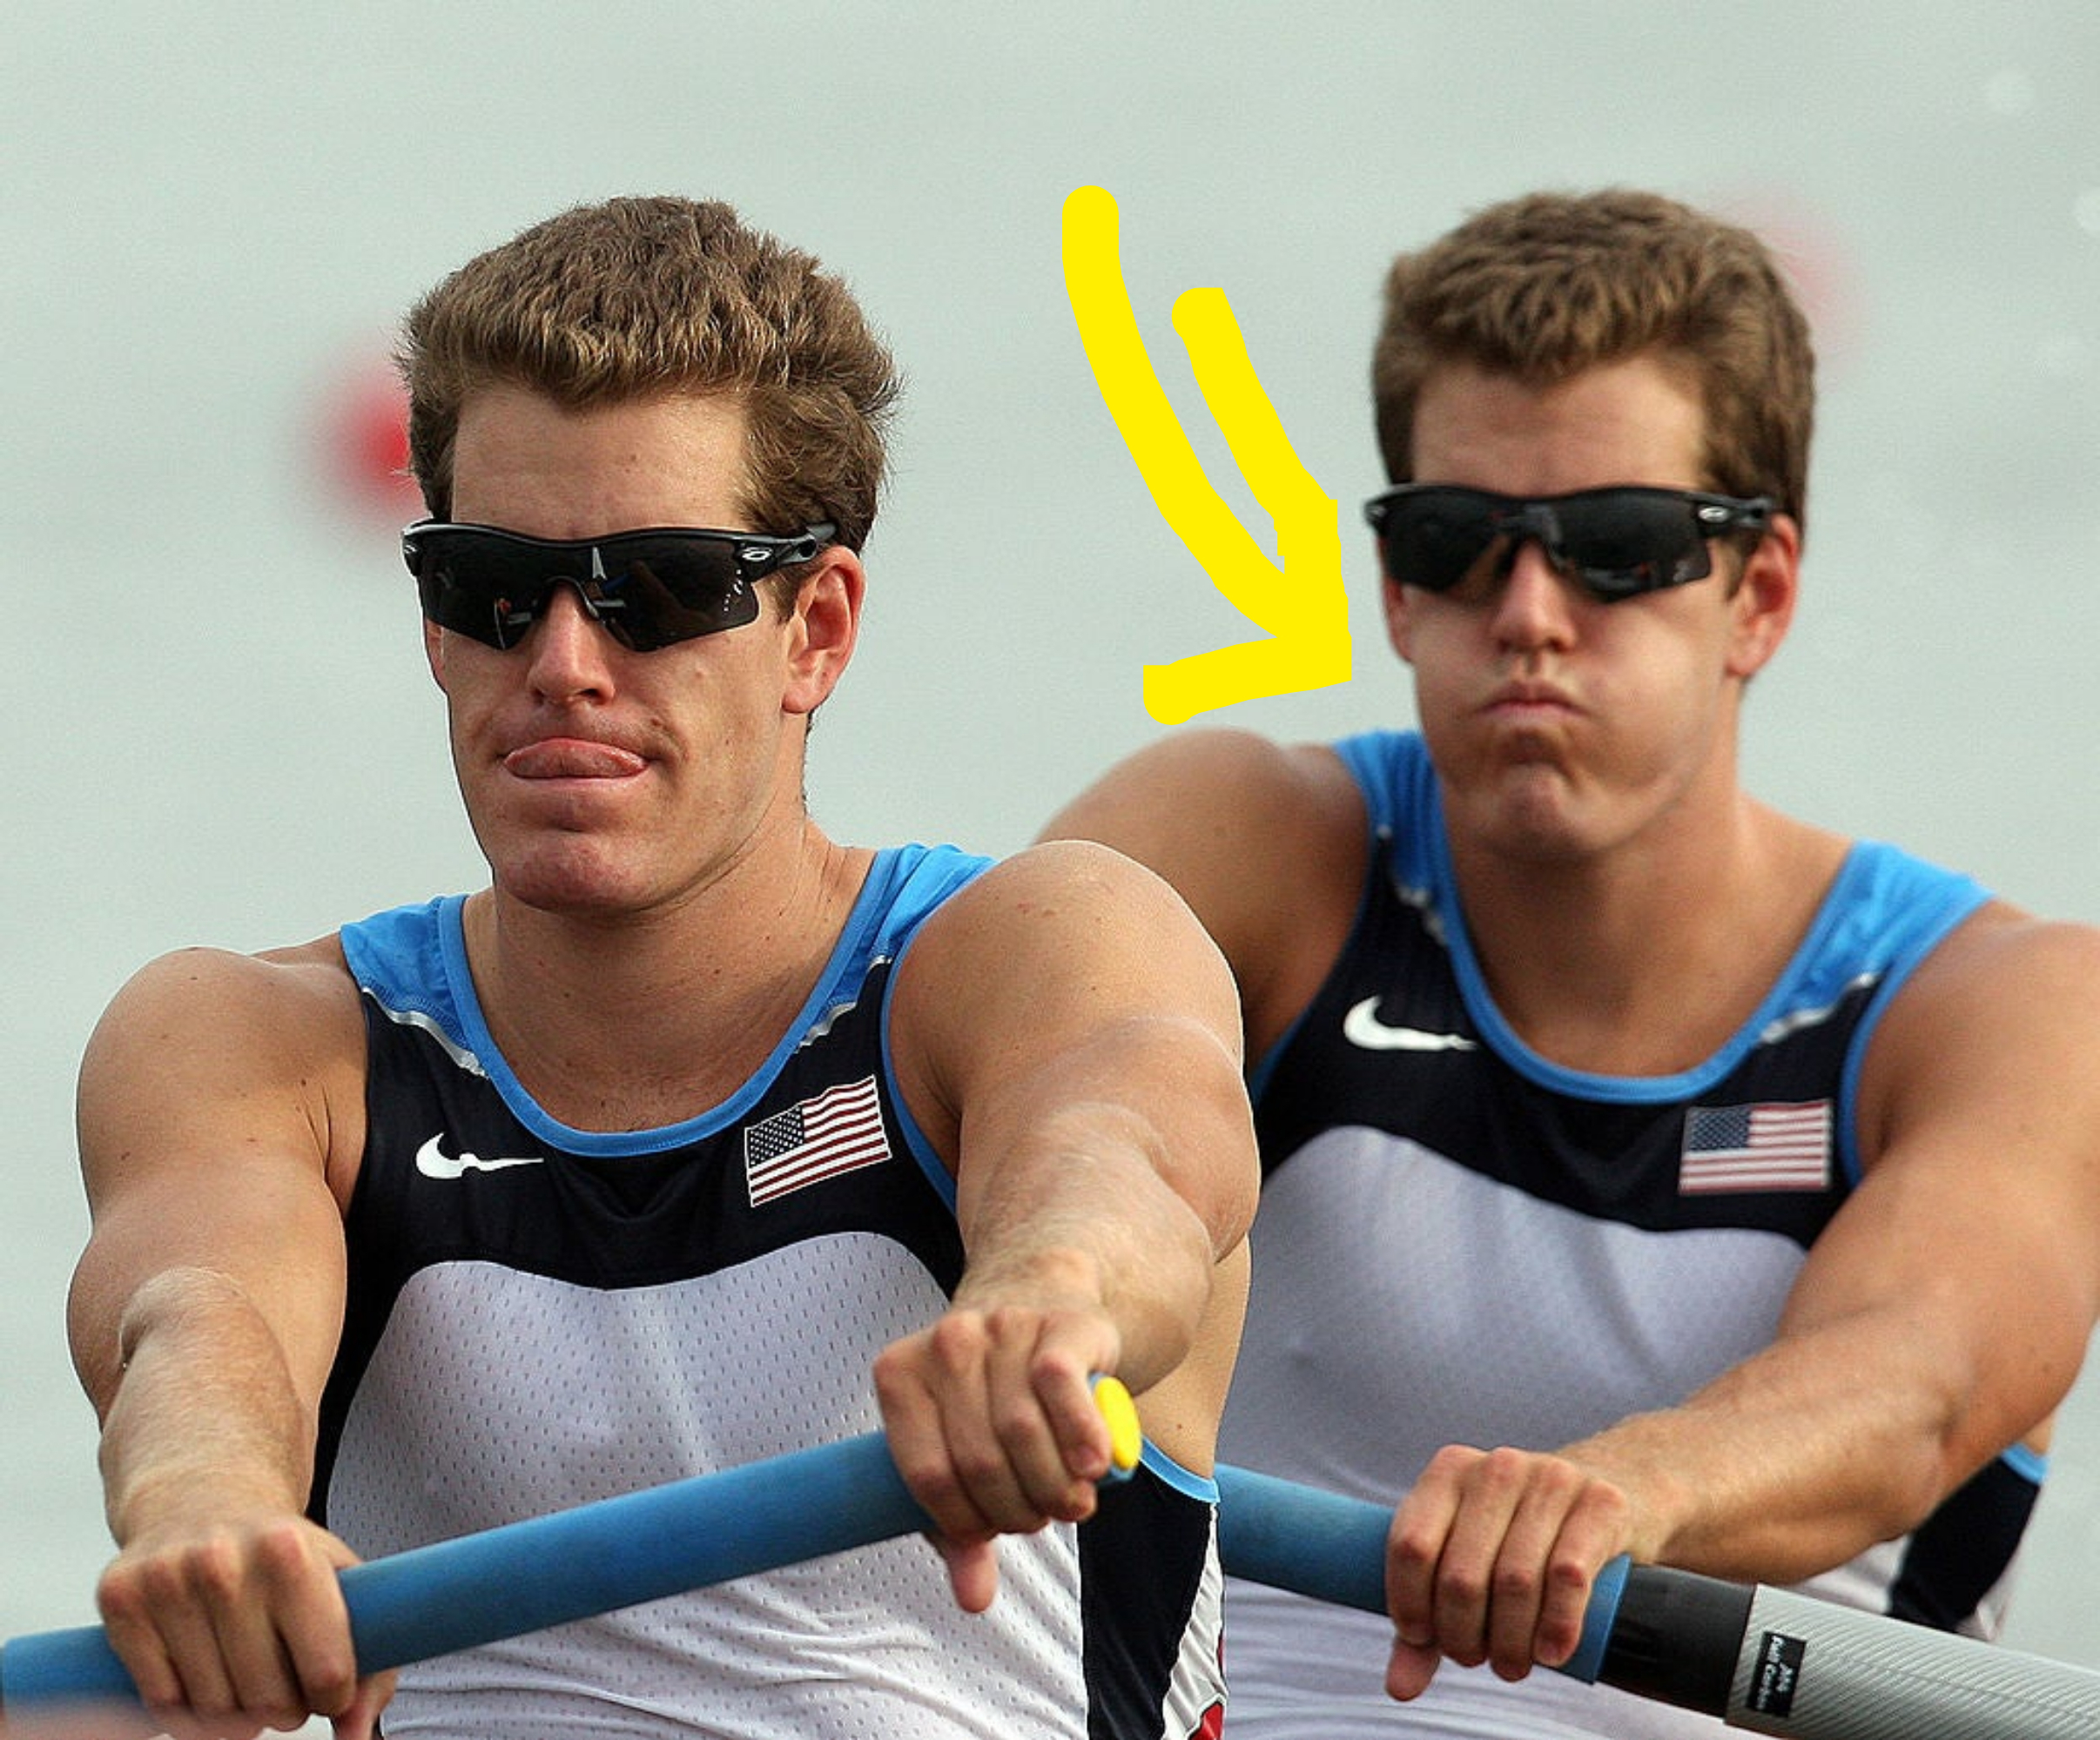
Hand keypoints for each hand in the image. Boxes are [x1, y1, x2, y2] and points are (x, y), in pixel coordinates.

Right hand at [95, 1507, 393, 1739]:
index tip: (328, 1686)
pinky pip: (159, 1702)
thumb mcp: (341, 1582)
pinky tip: (204, 1676)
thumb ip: (373, 1663)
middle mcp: (224, 1563)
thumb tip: (357, 1737)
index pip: (326, 1671)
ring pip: (211, 1711)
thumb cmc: (280, 1551)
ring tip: (245, 1677)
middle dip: (284, 1708)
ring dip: (235, 1714)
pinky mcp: (120, 1599)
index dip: (333, 1696)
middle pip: (267, 1701)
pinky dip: (186, 1711)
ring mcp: (166, 1580)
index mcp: (289, 1552)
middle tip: (284, 1684)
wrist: (200, 1497)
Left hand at [872, 1300, 1123, 1612]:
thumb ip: (962, 1526)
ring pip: (1021, 1430)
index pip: (926, 1475)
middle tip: (1044, 1518)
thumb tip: (973, 1600)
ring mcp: (1001, 1327)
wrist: (1044, 1302)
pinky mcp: (1057, 1325)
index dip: (966, 1521)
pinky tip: (1095, 1467)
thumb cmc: (992, 1394)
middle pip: (978, 1459)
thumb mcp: (963, 1453)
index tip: (995, 1531)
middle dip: (1017, 1509)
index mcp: (899, 1375)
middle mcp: (946, 1343)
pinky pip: (1061, 1386)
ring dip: (1053, 1486)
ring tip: (1071, 1501)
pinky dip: (1080, 1435)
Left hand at [1383, 1444, 1633, 1699]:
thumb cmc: (1521, 1536)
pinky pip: (1569, 1575)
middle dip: (1463, 1636)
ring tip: (1512, 1664)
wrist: (1613, 1493)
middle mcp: (1497, 1468)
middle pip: (1462, 1575)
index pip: (1410, 1546)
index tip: (1425, 1638)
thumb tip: (1400, 1688)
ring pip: (1515, 1581)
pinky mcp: (1601, 1503)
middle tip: (1476, 1659)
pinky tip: (1551, 1653)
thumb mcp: (1468, 1561)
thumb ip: (1428, 1620)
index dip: (1410, 1604)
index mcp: (1449, 1470)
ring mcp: (1551, 1479)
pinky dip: (1556, 1626)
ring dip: (1510, 1643)